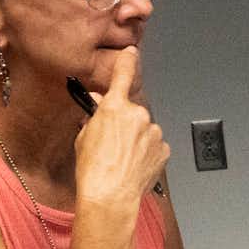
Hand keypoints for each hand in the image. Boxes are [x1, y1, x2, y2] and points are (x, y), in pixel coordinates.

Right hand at [71, 47, 168, 215]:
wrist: (110, 196)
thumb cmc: (92, 168)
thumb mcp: (85, 136)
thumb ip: (95, 115)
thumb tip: (98, 103)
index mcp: (115, 107)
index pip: (122, 76)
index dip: (127, 62)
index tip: (131, 52)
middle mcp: (138, 115)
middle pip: (132, 112)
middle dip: (125, 123)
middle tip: (112, 143)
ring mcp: (154, 132)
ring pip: (145, 130)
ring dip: (137, 140)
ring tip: (122, 159)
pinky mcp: (164, 149)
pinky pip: (154, 146)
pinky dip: (146, 153)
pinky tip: (134, 165)